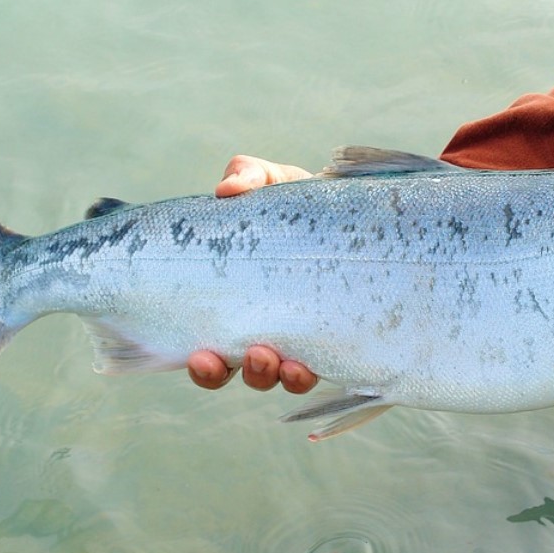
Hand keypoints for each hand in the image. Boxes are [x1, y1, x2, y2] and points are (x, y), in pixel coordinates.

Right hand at [186, 155, 318, 393]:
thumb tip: (227, 189)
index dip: (203, 364)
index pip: (210, 346)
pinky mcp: (334, 337)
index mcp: (237, 303)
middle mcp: (263, 327)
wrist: (353, 211)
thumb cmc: (300, 202)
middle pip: (240, 371)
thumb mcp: (271, 183)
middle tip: (251, 357)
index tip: (200, 355)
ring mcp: (299, 336)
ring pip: (278, 376)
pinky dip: (308, 372)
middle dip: (242, 373)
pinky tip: (306, 365)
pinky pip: (320, 367)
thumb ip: (247, 176)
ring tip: (279, 362)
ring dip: (274, 376)